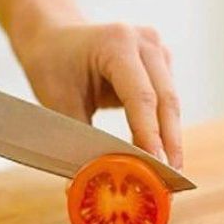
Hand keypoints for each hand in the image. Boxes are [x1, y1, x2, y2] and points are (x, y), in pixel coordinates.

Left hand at [13, 19, 182, 167]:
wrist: (54, 36)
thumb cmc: (52, 64)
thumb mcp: (58, 103)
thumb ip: (80, 143)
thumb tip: (84, 186)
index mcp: (116, 43)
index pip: (142, 97)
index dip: (151, 136)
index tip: (157, 170)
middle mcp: (144, 43)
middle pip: (166, 103)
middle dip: (168, 146)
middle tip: (169, 184)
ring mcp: (157, 52)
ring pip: (171, 107)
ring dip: (169, 143)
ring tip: (165, 178)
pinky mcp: (162, 66)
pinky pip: (168, 105)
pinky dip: (164, 132)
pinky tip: (156, 157)